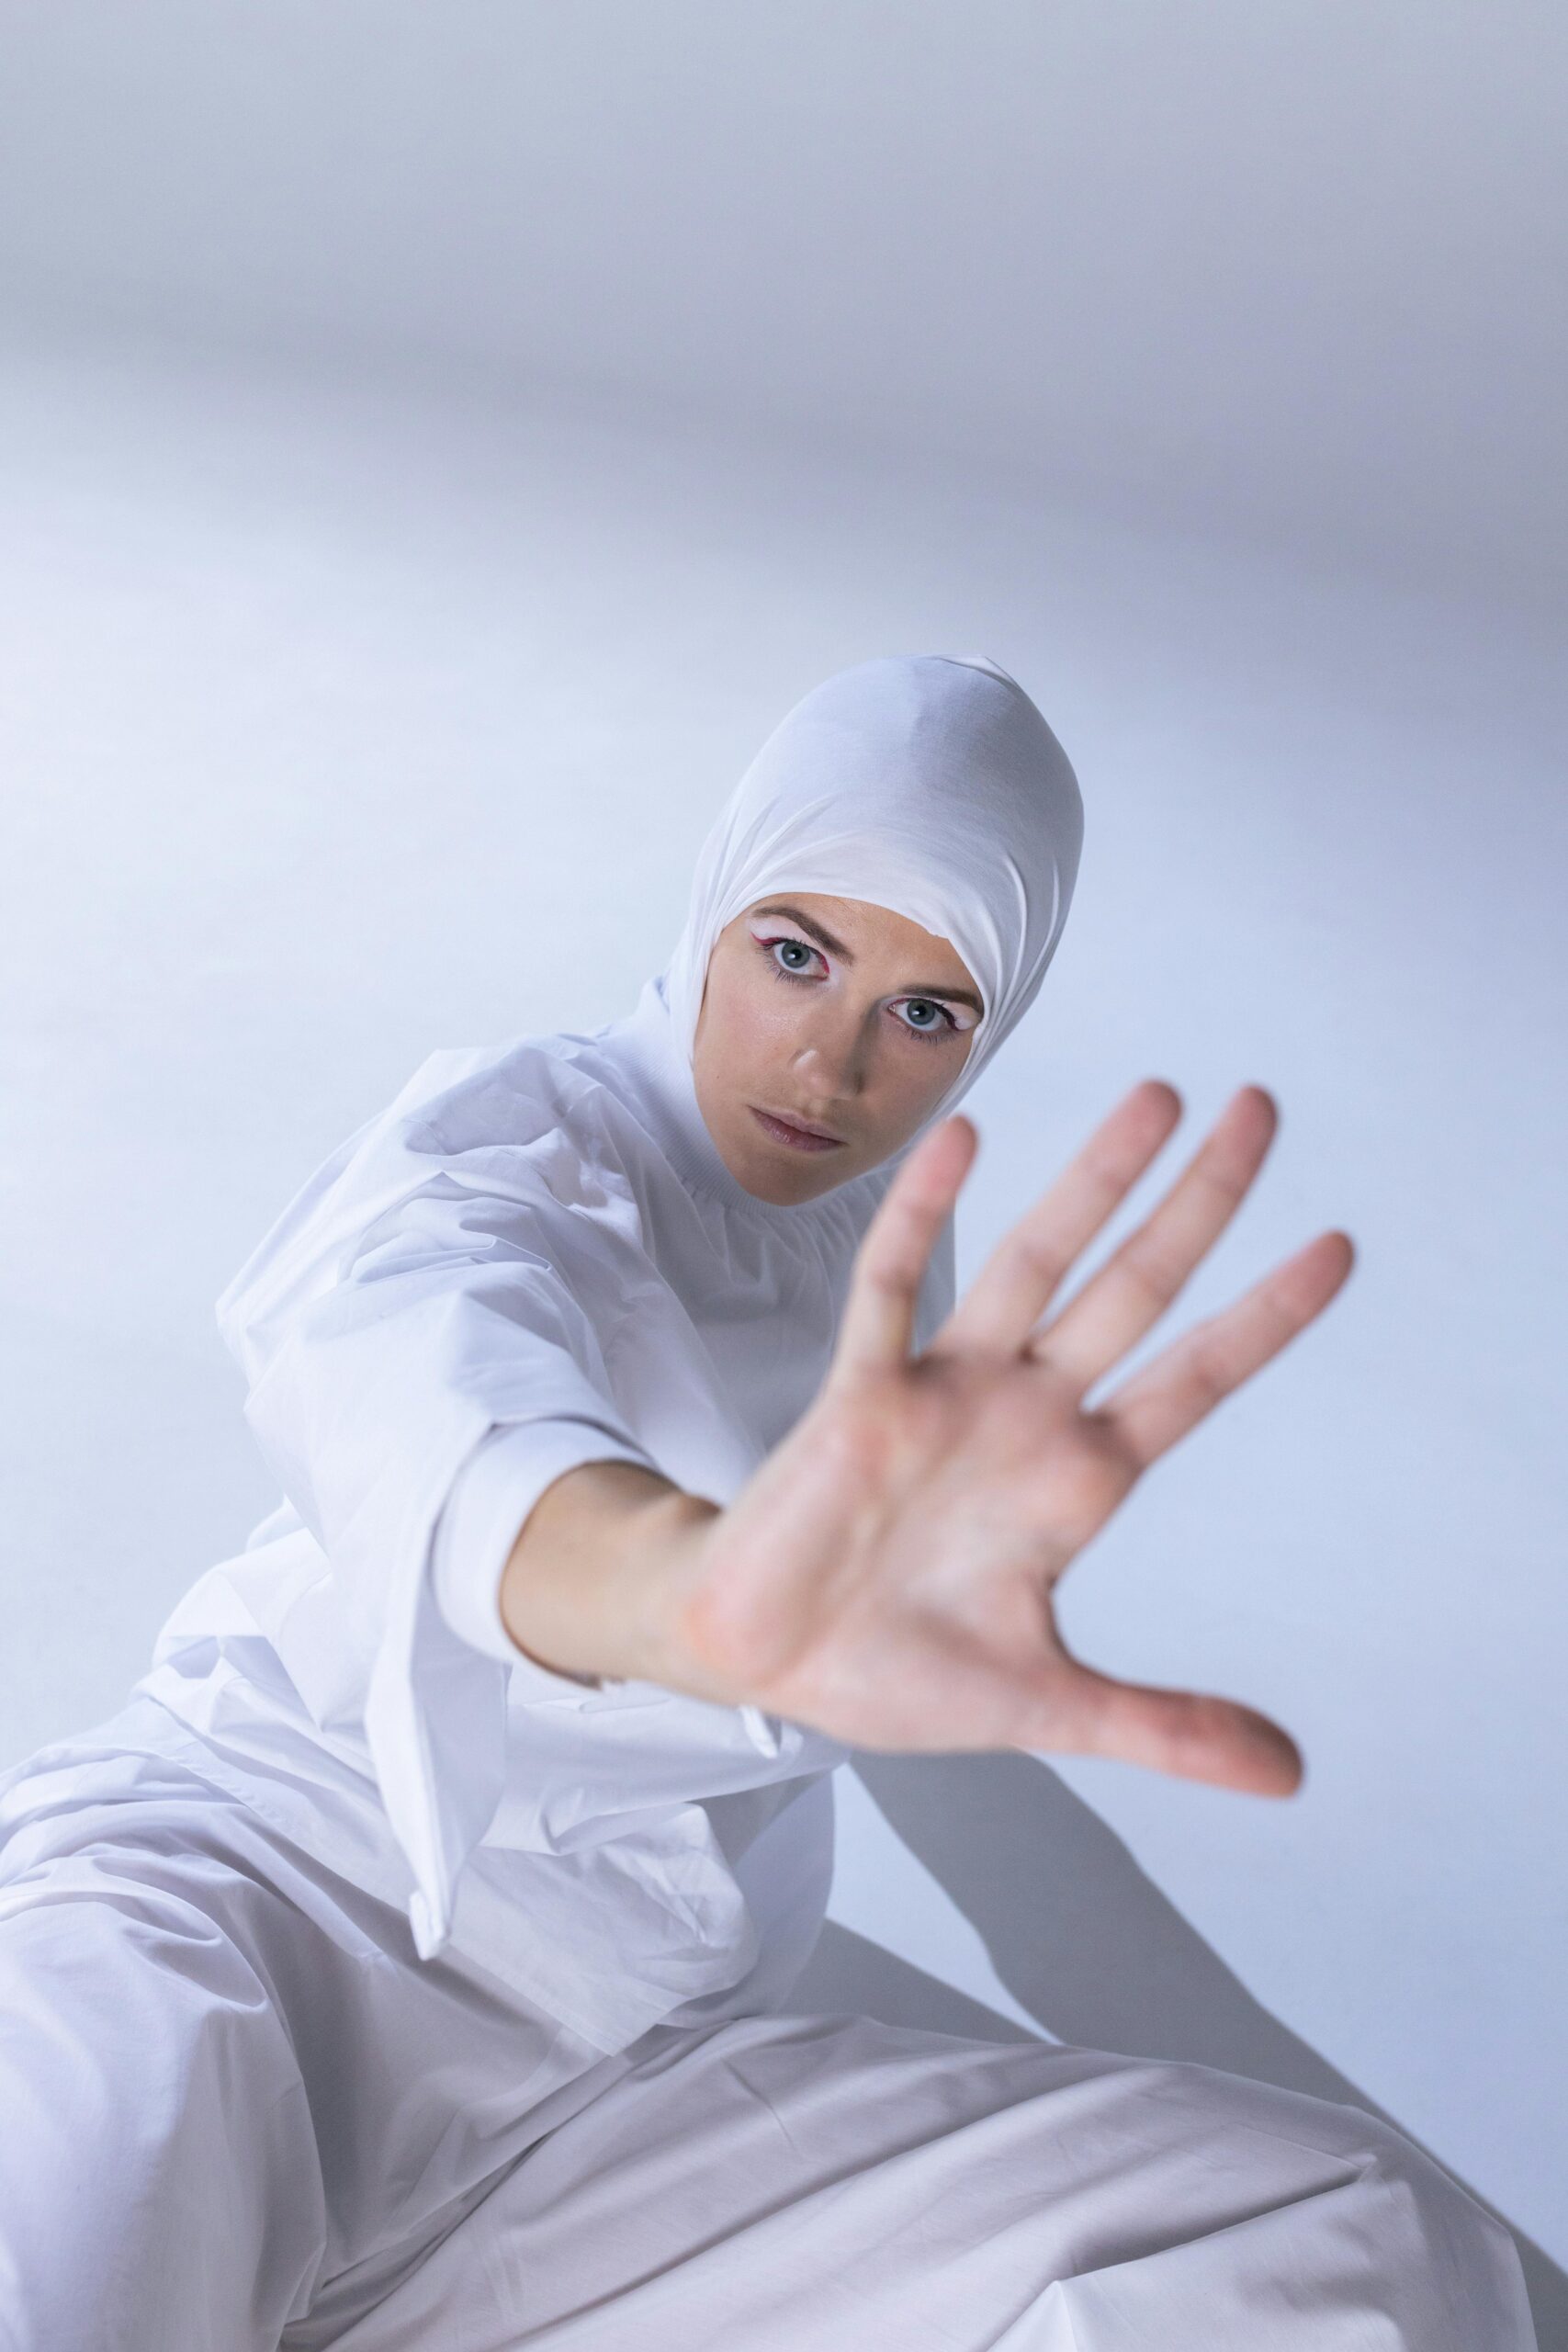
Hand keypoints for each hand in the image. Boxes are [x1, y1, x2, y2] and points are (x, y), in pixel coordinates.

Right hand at [666, 1081, 1351, 1794]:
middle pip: (1134, 1290)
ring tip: (1158, 1097)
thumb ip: (1165, 1725)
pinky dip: (925, 1216)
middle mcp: (1024, 1416)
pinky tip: (968, 1141)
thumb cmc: (896, 1667)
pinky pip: (893, 1288)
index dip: (1266, 1317)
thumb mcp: (1050, 1707)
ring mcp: (945, 1395)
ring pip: (1033, 1264)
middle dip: (1200, 1204)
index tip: (1337, 1249)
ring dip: (1093, 1184)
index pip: (1195, 1379)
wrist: (765, 1662)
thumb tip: (1287, 1771)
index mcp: (1077, 1482)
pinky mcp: (859, 1397)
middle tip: (1260, 1109)